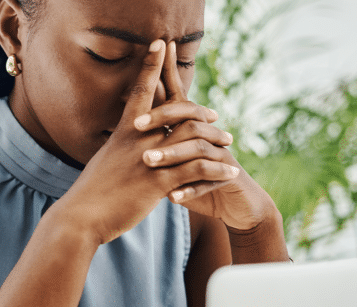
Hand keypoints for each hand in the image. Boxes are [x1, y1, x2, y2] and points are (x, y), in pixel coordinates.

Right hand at [55, 40, 240, 243]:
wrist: (81, 216)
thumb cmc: (91, 192)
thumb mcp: (105, 161)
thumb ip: (120, 149)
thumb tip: (127, 146)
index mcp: (123, 132)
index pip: (141, 90)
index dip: (151, 65)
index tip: (161, 43)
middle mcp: (137, 140)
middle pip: (178, 110)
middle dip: (201, 108)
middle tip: (215, 115)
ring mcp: (149, 159)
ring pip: (194, 138)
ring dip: (216, 139)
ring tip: (229, 143)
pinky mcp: (159, 183)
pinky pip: (197, 170)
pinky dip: (217, 169)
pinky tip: (230, 171)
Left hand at [135, 41, 275, 229]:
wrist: (232, 203)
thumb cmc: (194, 178)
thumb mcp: (173, 159)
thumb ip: (155, 143)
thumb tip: (123, 129)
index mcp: (192, 128)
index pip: (177, 101)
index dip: (161, 87)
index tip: (133, 85)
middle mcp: (208, 136)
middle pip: (187, 118)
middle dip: (161, 119)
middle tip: (136, 125)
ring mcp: (219, 155)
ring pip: (197, 148)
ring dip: (172, 153)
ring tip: (148, 160)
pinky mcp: (229, 176)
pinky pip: (209, 181)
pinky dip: (189, 190)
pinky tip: (171, 197)